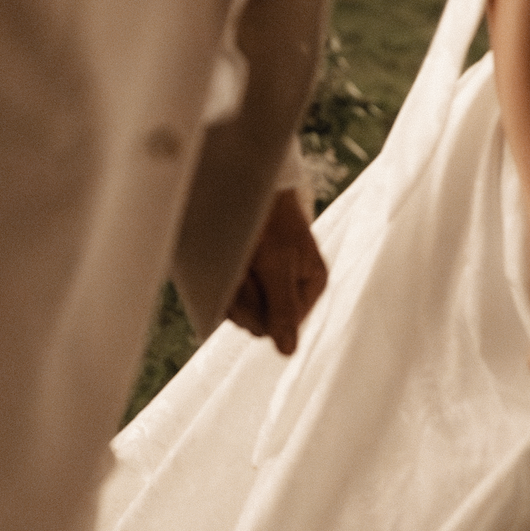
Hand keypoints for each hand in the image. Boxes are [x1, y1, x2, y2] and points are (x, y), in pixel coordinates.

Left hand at [227, 189, 327, 356]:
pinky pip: (226, 297)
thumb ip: (283, 308)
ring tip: (234, 256)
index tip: (255, 277)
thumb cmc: (268, 217)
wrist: (240, 178)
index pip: (280, 326)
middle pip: (257, 321)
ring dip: (228, 287)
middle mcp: (288, 289)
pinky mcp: (243, 278)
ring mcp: (264, 284)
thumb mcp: (278, 263)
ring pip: (238, 311)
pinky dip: (219, 282)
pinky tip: (223, 262)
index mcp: (310, 286)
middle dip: (242, 297)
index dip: (260, 309)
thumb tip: (289, 353)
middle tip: (243, 262)